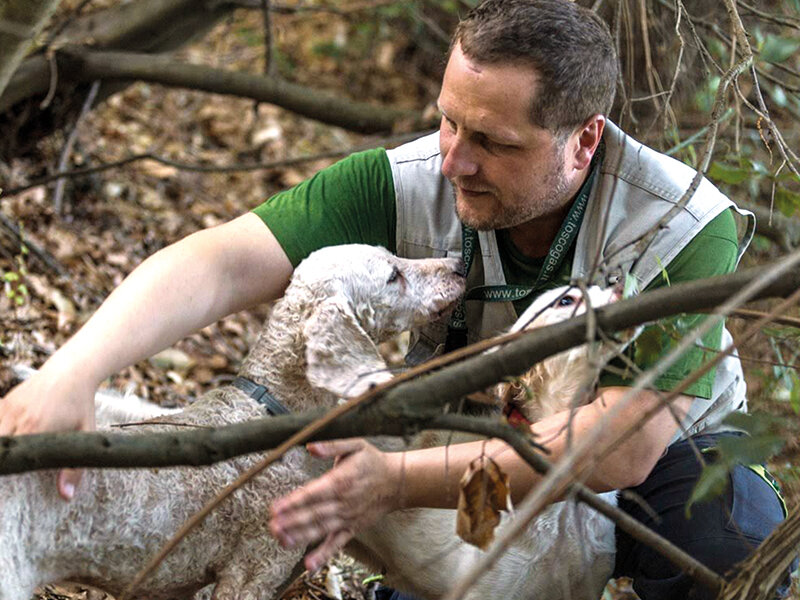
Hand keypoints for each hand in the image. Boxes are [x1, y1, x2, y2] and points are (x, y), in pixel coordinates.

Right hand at [0, 368, 95, 499]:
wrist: (72, 370)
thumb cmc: (81, 404)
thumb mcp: (85, 434)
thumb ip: (75, 468)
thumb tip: (66, 497)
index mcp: (36, 429)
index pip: (9, 457)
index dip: (5, 469)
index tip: (6, 482)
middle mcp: (17, 419)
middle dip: (1, 460)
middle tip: (8, 470)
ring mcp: (8, 408)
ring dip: (0, 447)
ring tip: (7, 458)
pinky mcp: (4, 402)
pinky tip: (5, 442)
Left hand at [270, 438, 401, 570]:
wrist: (397, 482)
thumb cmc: (373, 462)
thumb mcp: (355, 445)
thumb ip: (332, 446)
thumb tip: (310, 446)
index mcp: (341, 481)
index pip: (313, 493)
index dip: (293, 501)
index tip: (275, 507)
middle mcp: (343, 502)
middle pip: (313, 514)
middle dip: (291, 521)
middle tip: (272, 527)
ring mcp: (347, 518)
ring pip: (321, 530)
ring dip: (300, 537)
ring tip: (282, 541)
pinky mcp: (352, 529)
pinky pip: (336, 544)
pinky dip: (323, 555)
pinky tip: (309, 564)